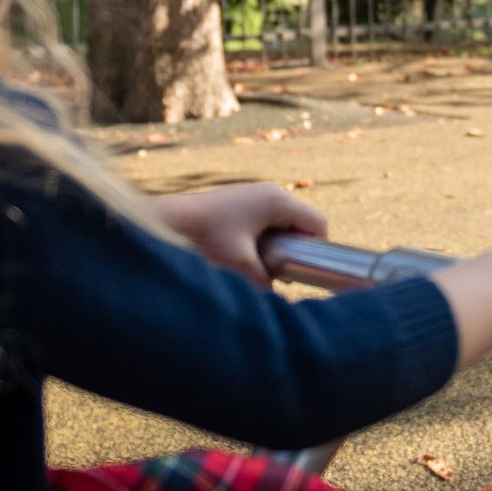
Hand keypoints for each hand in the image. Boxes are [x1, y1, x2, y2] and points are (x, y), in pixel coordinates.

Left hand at [151, 183, 326, 286]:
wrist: (174, 220)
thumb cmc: (207, 237)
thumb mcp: (240, 264)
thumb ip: (264, 281)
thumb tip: (275, 297)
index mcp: (278, 201)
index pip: (317, 223)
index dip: (317, 249)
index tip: (304, 270)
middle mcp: (272, 192)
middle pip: (303, 222)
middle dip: (297, 248)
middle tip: (282, 272)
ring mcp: (258, 194)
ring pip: (286, 222)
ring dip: (281, 244)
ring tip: (264, 264)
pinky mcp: (245, 200)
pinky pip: (269, 219)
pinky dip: (267, 237)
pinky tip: (250, 253)